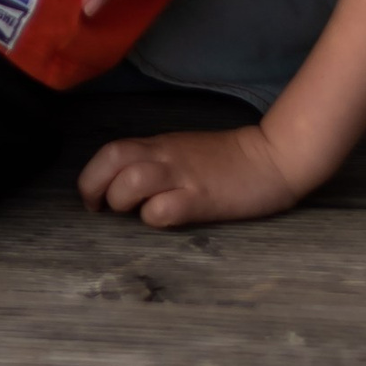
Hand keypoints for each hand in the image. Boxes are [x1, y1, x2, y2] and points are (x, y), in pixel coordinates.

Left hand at [77, 120, 303, 229]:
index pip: (110, 150)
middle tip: (100, 209)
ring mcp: (183, 176)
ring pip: (131, 180)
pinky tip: (166, 219)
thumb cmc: (228, 161)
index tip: (94, 199)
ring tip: (132, 213)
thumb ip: (156, 163)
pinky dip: (155, 217)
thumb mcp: (184, 153)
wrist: (273, 158)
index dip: (92, 175)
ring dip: (122, 200)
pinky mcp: (202, 198)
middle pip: (111, 158)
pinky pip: (164, 209)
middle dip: (93, 185)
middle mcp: (165, 156)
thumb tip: (124, 185)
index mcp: (159, 146)